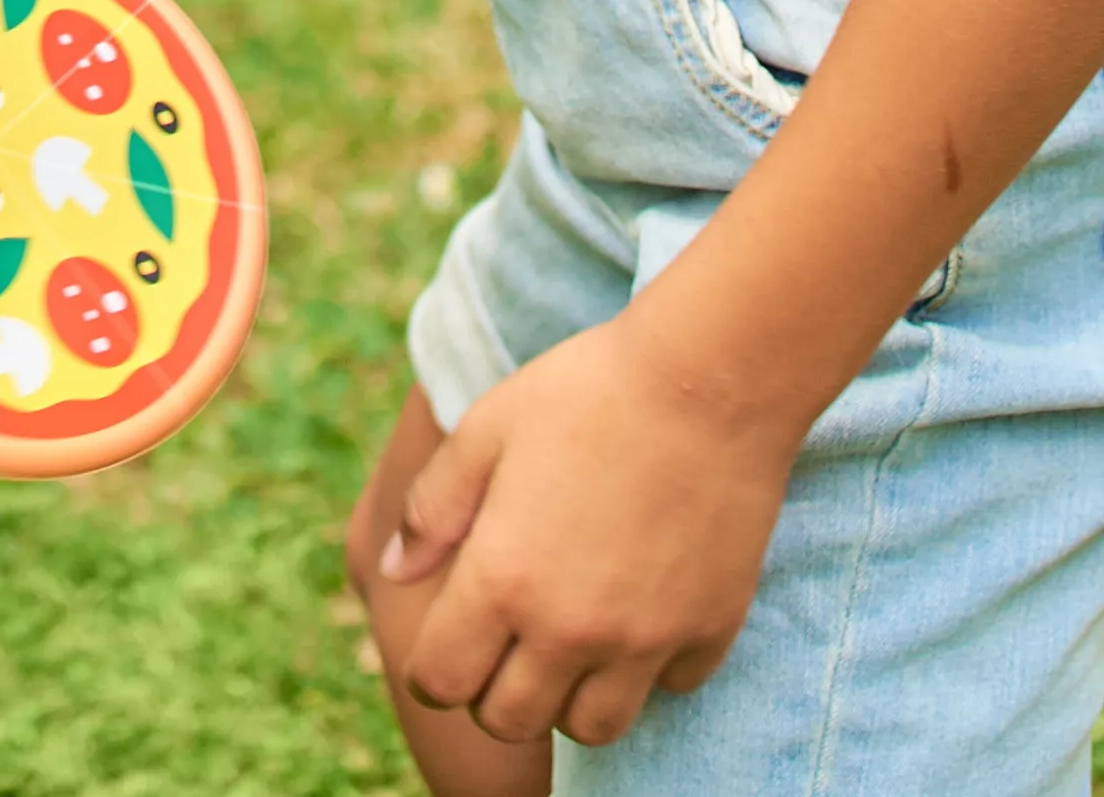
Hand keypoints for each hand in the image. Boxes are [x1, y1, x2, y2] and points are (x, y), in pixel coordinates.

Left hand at [379, 309, 796, 750]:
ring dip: (571, 694)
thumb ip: (433, 507)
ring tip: (574, 637)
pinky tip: (646, 605)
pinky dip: (652, 665)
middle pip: (509, 720)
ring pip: (591, 728)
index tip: (452, 640)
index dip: (434, 668)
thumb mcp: (488, 428)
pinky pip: (669, 688)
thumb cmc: (588, 389)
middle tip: (510, 638)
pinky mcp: (707, 631)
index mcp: (503, 577)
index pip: (440, 683)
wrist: (710, 374)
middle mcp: (569, 627)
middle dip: (495, 689)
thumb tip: (393, 570)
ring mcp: (644, 639)